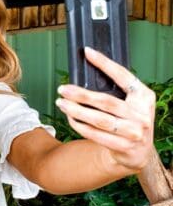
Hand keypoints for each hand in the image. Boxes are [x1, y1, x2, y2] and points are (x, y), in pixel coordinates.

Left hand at [56, 47, 155, 171]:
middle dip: (80, 94)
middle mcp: (142, 114)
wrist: (139, 153)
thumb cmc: (129, 121)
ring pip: (99, 119)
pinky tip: (70, 118)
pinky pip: (96, 134)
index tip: (88, 52)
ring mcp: (134, 132)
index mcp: (144, 97)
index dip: (105, 63)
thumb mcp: (131, 103)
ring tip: (61, 103)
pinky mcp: (124, 146)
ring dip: (76, 110)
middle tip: (63, 89)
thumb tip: (87, 70)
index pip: (123, 76)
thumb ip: (116, 91)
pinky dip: (80, 126)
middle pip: (106, 101)